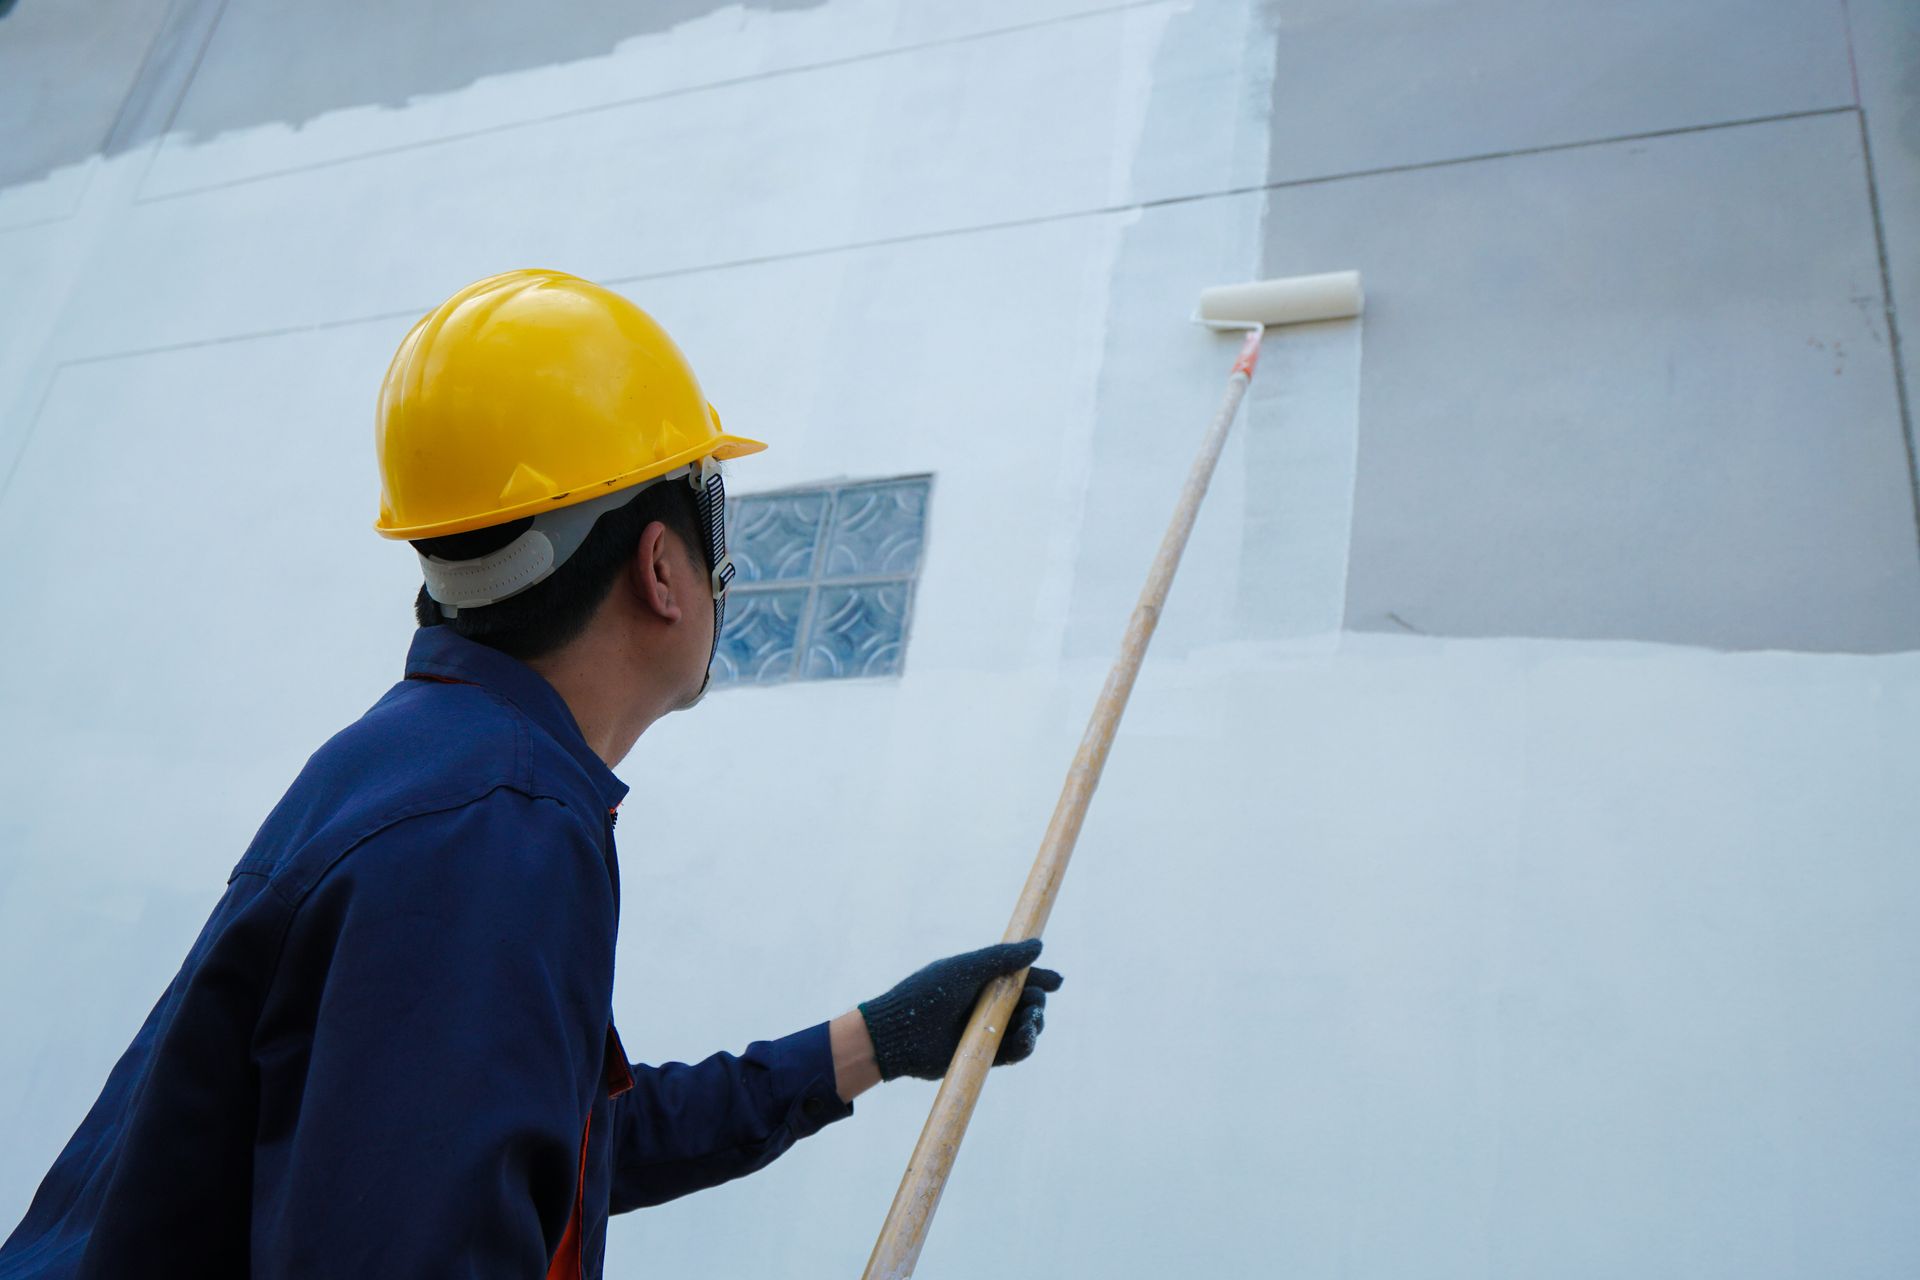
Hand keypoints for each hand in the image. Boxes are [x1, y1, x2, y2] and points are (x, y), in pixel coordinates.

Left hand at [857, 939, 1062, 1081]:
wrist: (899, 1033)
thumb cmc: (928, 994)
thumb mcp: (967, 969)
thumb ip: (1003, 958)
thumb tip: (1039, 945)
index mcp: (981, 980)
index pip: (1019, 978)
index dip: (1040, 979)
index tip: (1058, 982)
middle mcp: (986, 1004)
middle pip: (1028, 1003)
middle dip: (1038, 1003)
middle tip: (1033, 1006)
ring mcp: (986, 1030)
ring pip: (1025, 1027)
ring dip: (1034, 1024)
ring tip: (1029, 1024)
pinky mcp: (985, 1055)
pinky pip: (1014, 1052)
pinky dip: (1025, 1046)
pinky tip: (1026, 1040)